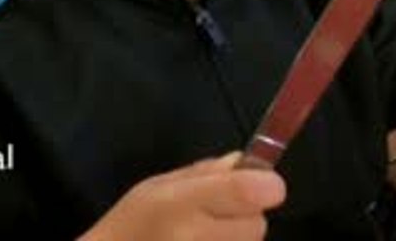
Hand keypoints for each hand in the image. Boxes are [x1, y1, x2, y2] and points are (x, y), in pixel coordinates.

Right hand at [79, 152, 284, 240]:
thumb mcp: (157, 186)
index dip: (266, 186)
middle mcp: (194, 238)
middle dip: (246, 218)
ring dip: (238, 240)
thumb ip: (205, 173)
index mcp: (180, 204)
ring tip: (205, 237)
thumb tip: (243, 163)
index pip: (247, 192)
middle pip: (257, 226)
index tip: (265, 184)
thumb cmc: (129, 225)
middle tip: (217, 216)